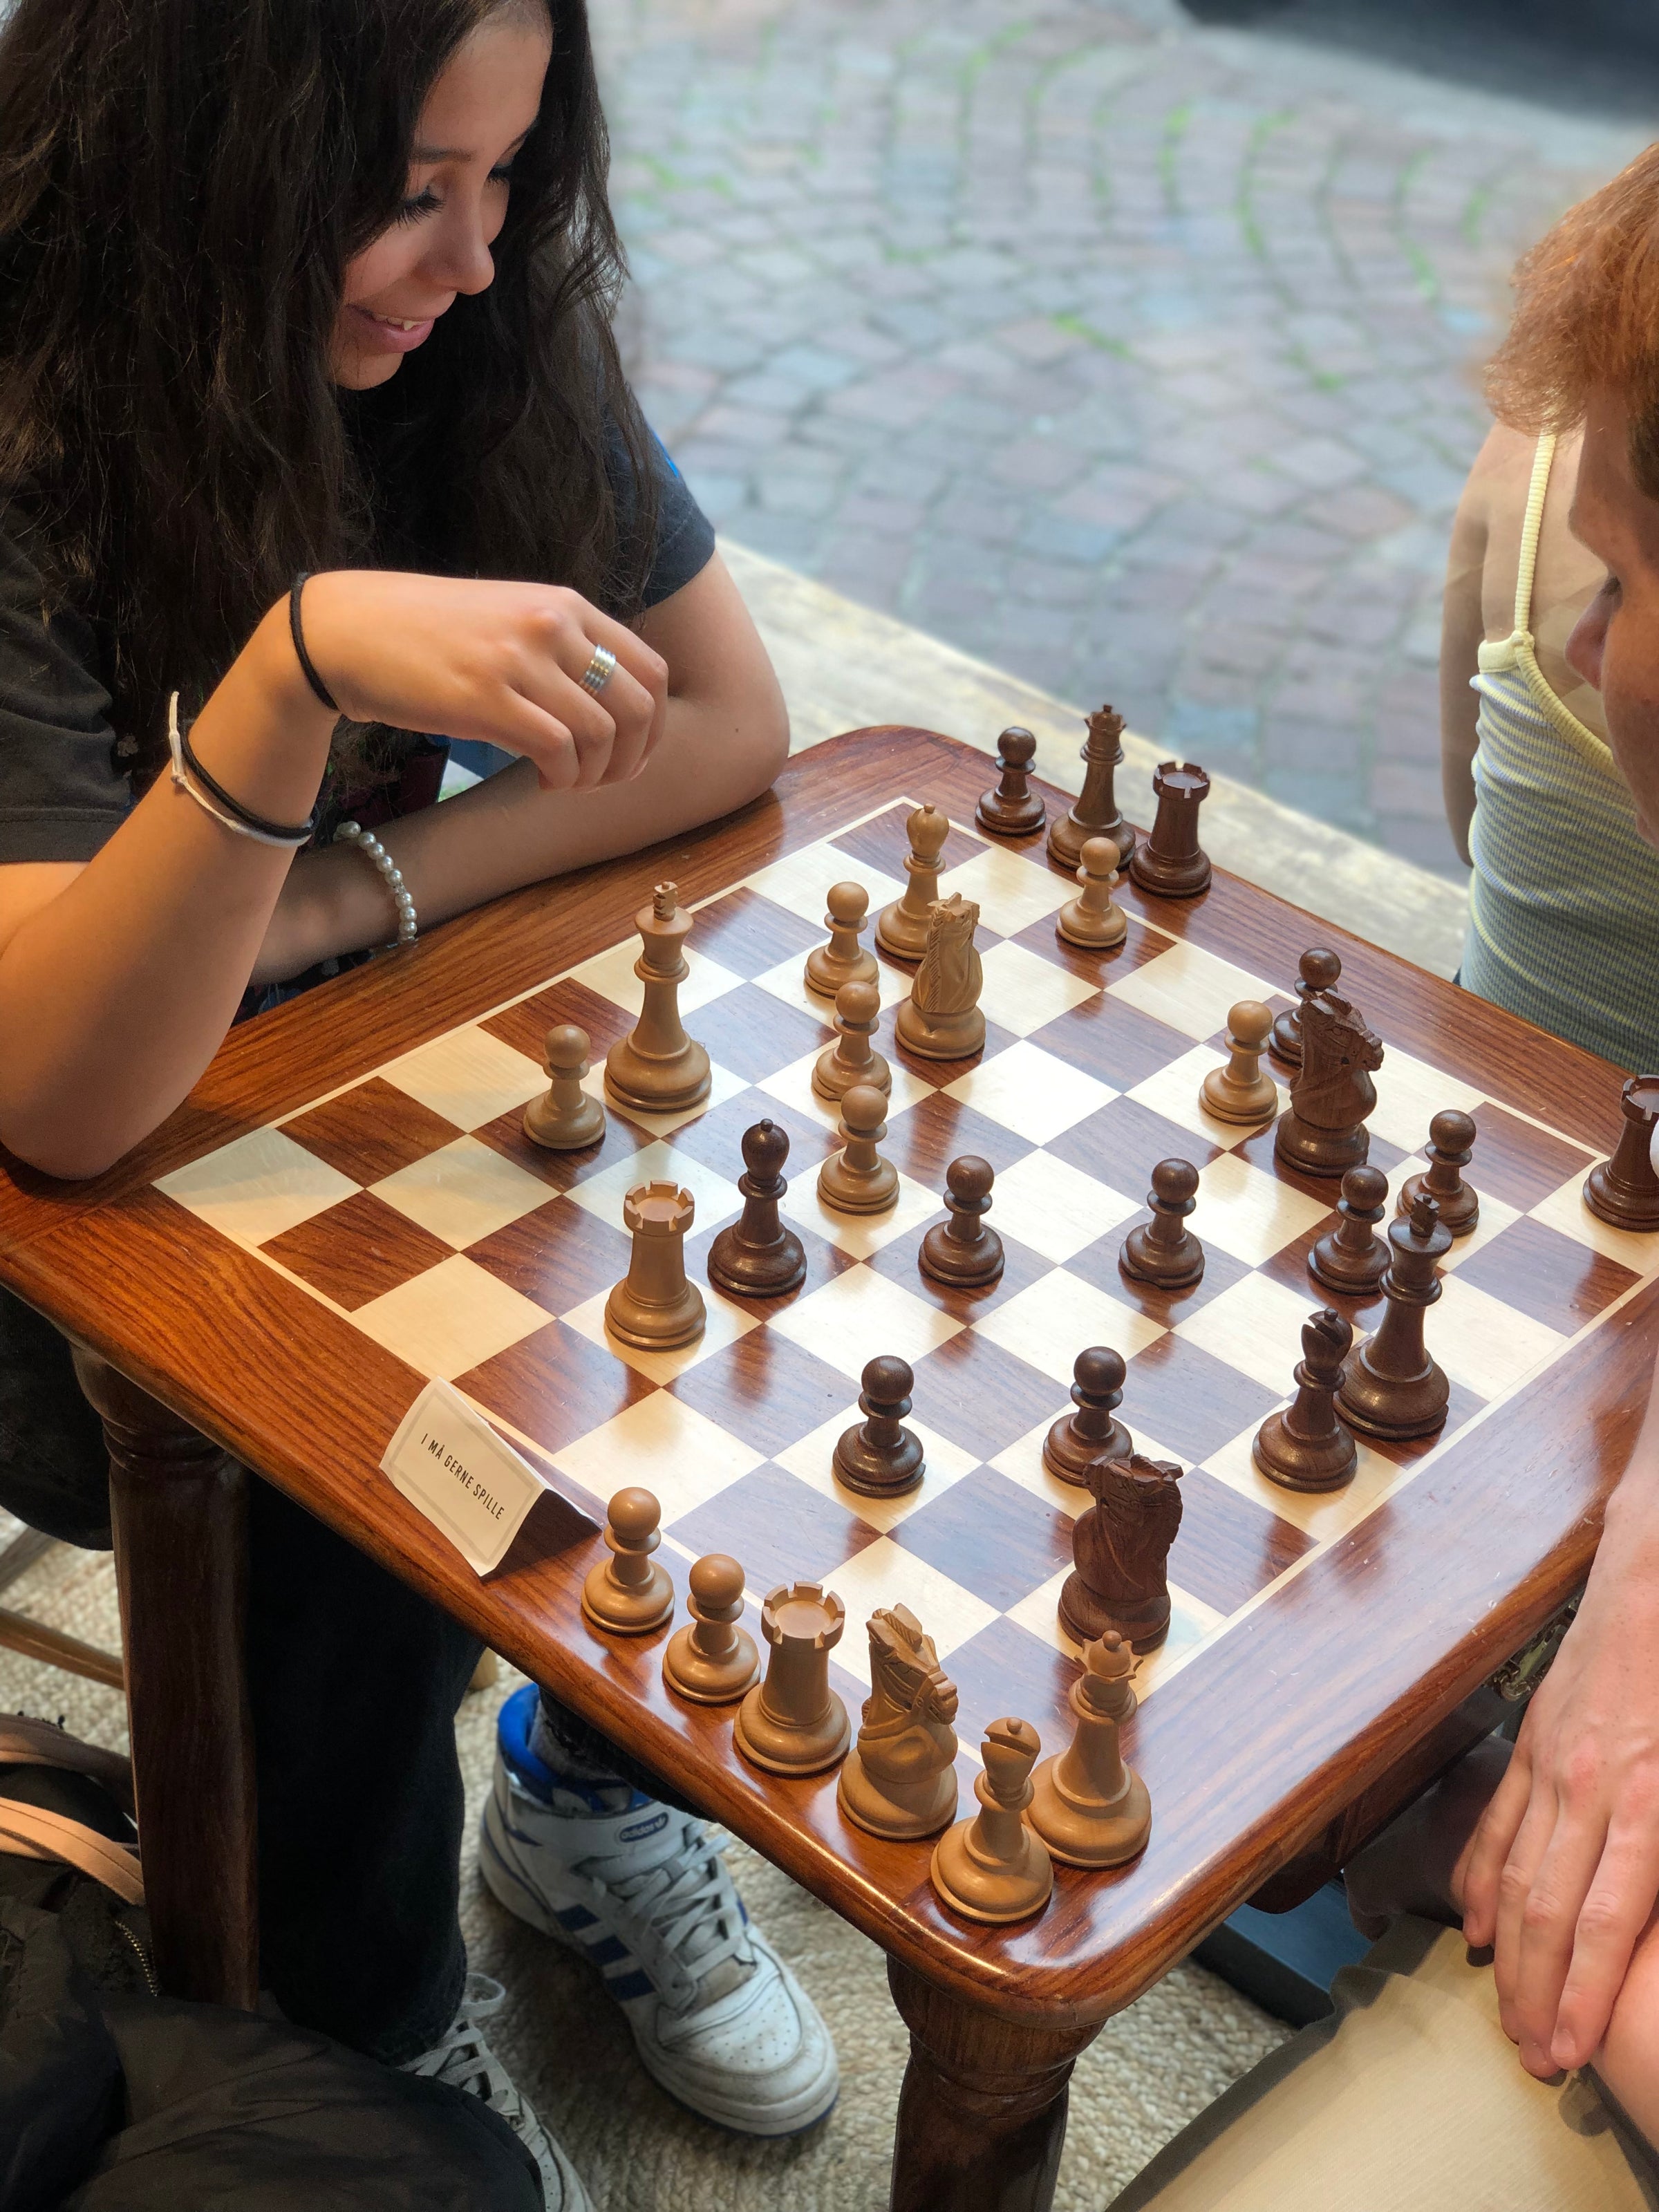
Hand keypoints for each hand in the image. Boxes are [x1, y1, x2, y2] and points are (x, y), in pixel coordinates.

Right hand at [290, 571, 667, 791]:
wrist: (345, 631)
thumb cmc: (425, 634)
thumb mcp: (508, 619)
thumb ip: (561, 648)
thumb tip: (609, 706)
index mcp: (565, 604)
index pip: (650, 669)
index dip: (654, 725)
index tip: (631, 755)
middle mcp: (552, 625)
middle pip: (638, 706)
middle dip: (632, 759)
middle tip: (601, 781)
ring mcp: (520, 659)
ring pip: (603, 734)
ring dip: (594, 775)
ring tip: (564, 783)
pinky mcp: (487, 698)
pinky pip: (559, 751)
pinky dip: (563, 779)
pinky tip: (542, 782)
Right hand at [1458, 1544, 1658, 2076]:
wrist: (1653, 1571)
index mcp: (1644, 1798)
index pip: (1606, 1922)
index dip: (1584, 1995)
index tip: (1569, 2051)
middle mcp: (1588, 1789)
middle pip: (1549, 1913)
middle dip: (1539, 1994)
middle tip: (1535, 2058)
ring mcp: (1551, 1763)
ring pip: (1514, 1873)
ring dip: (1508, 1951)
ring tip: (1507, 2009)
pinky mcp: (1534, 1742)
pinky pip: (1497, 1822)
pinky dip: (1479, 1877)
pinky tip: (1474, 1922)